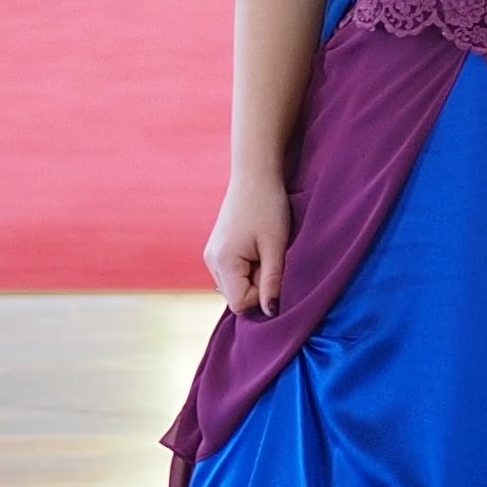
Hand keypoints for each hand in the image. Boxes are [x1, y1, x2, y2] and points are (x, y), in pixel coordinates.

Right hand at [206, 171, 291, 318]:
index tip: (273, 270)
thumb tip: (270, 311)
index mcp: (223, 261)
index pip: (240, 303)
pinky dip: (247, 268)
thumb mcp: (275, 246)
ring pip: (234, 285)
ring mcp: (211, 255)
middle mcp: (211, 261)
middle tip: (270, 256)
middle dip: (256, 285)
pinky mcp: (216, 249)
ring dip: (253, 276)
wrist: (254, 175)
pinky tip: (256, 247)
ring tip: (263, 249)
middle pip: (235, 297)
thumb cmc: (268, 207)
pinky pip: (232, 273)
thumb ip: (272, 282)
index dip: (261, 295)